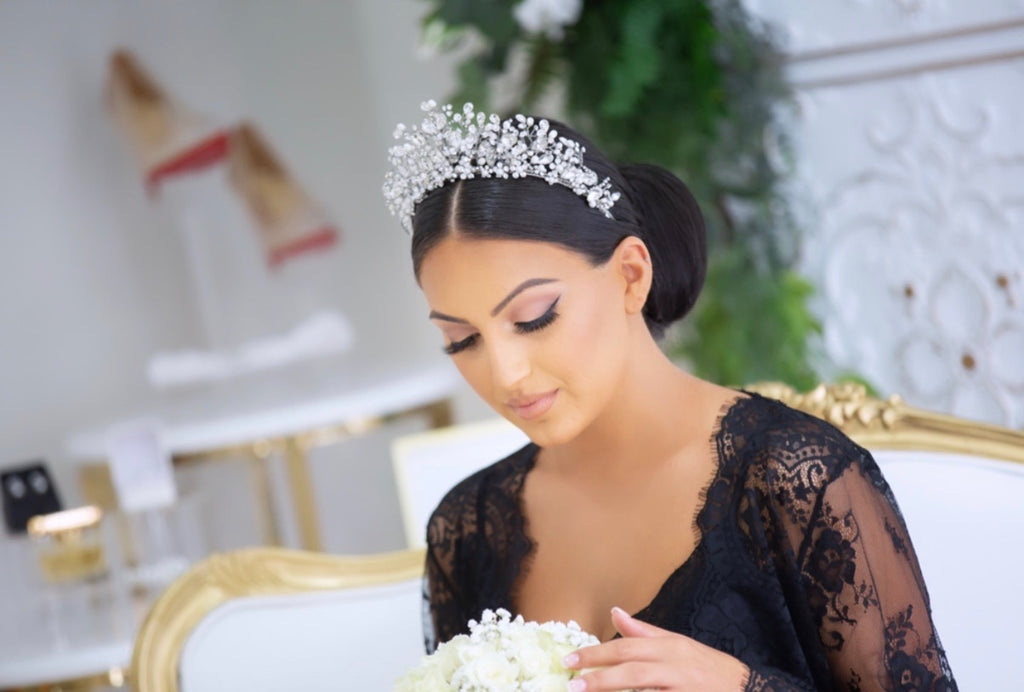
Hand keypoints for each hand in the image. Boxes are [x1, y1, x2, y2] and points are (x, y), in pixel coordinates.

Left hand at [563, 607, 748, 690]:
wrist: (749, 690)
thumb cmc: (709, 669)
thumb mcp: (679, 645)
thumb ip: (645, 632)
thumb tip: (614, 613)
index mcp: (671, 646)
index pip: (627, 647)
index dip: (596, 654)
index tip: (570, 661)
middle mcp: (677, 665)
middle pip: (632, 669)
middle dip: (599, 676)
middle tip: (572, 684)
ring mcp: (685, 688)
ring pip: (643, 689)